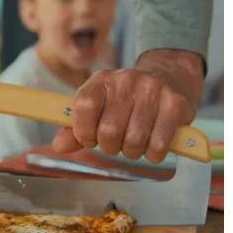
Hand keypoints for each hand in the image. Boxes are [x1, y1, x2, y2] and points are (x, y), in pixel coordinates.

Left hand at [52, 49, 203, 162]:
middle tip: (116, 144)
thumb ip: (75, 130)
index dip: (84, 132)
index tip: (90, 139)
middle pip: (110, 131)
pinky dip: (153, 154)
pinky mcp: (175, 103)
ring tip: (134, 144)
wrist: (168, 78)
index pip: (84, 107)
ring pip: (134, 140)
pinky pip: (158, 143)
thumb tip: (58, 147)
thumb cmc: (125, 102)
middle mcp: (125, 80)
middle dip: (110, 147)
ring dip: (132, 152)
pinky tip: (152, 148)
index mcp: (100, 80)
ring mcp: (152, 89)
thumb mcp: (97, 109)